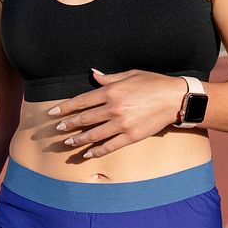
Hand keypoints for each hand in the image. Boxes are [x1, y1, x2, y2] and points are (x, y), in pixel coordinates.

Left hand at [48, 69, 186, 157]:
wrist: (175, 98)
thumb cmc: (154, 83)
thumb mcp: (131, 75)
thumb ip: (109, 78)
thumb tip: (93, 75)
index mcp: (112, 92)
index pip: (82, 101)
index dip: (65, 107)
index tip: (53, 113)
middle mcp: (114, 108)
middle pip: (85, 119)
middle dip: (69, 124)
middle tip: (58, 129)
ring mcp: (122, 124)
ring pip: (94, 134)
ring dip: (79, 140)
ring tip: (68, 143)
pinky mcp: (131, 136)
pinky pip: (110, 146)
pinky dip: (97, 151)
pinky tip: (88, 153)